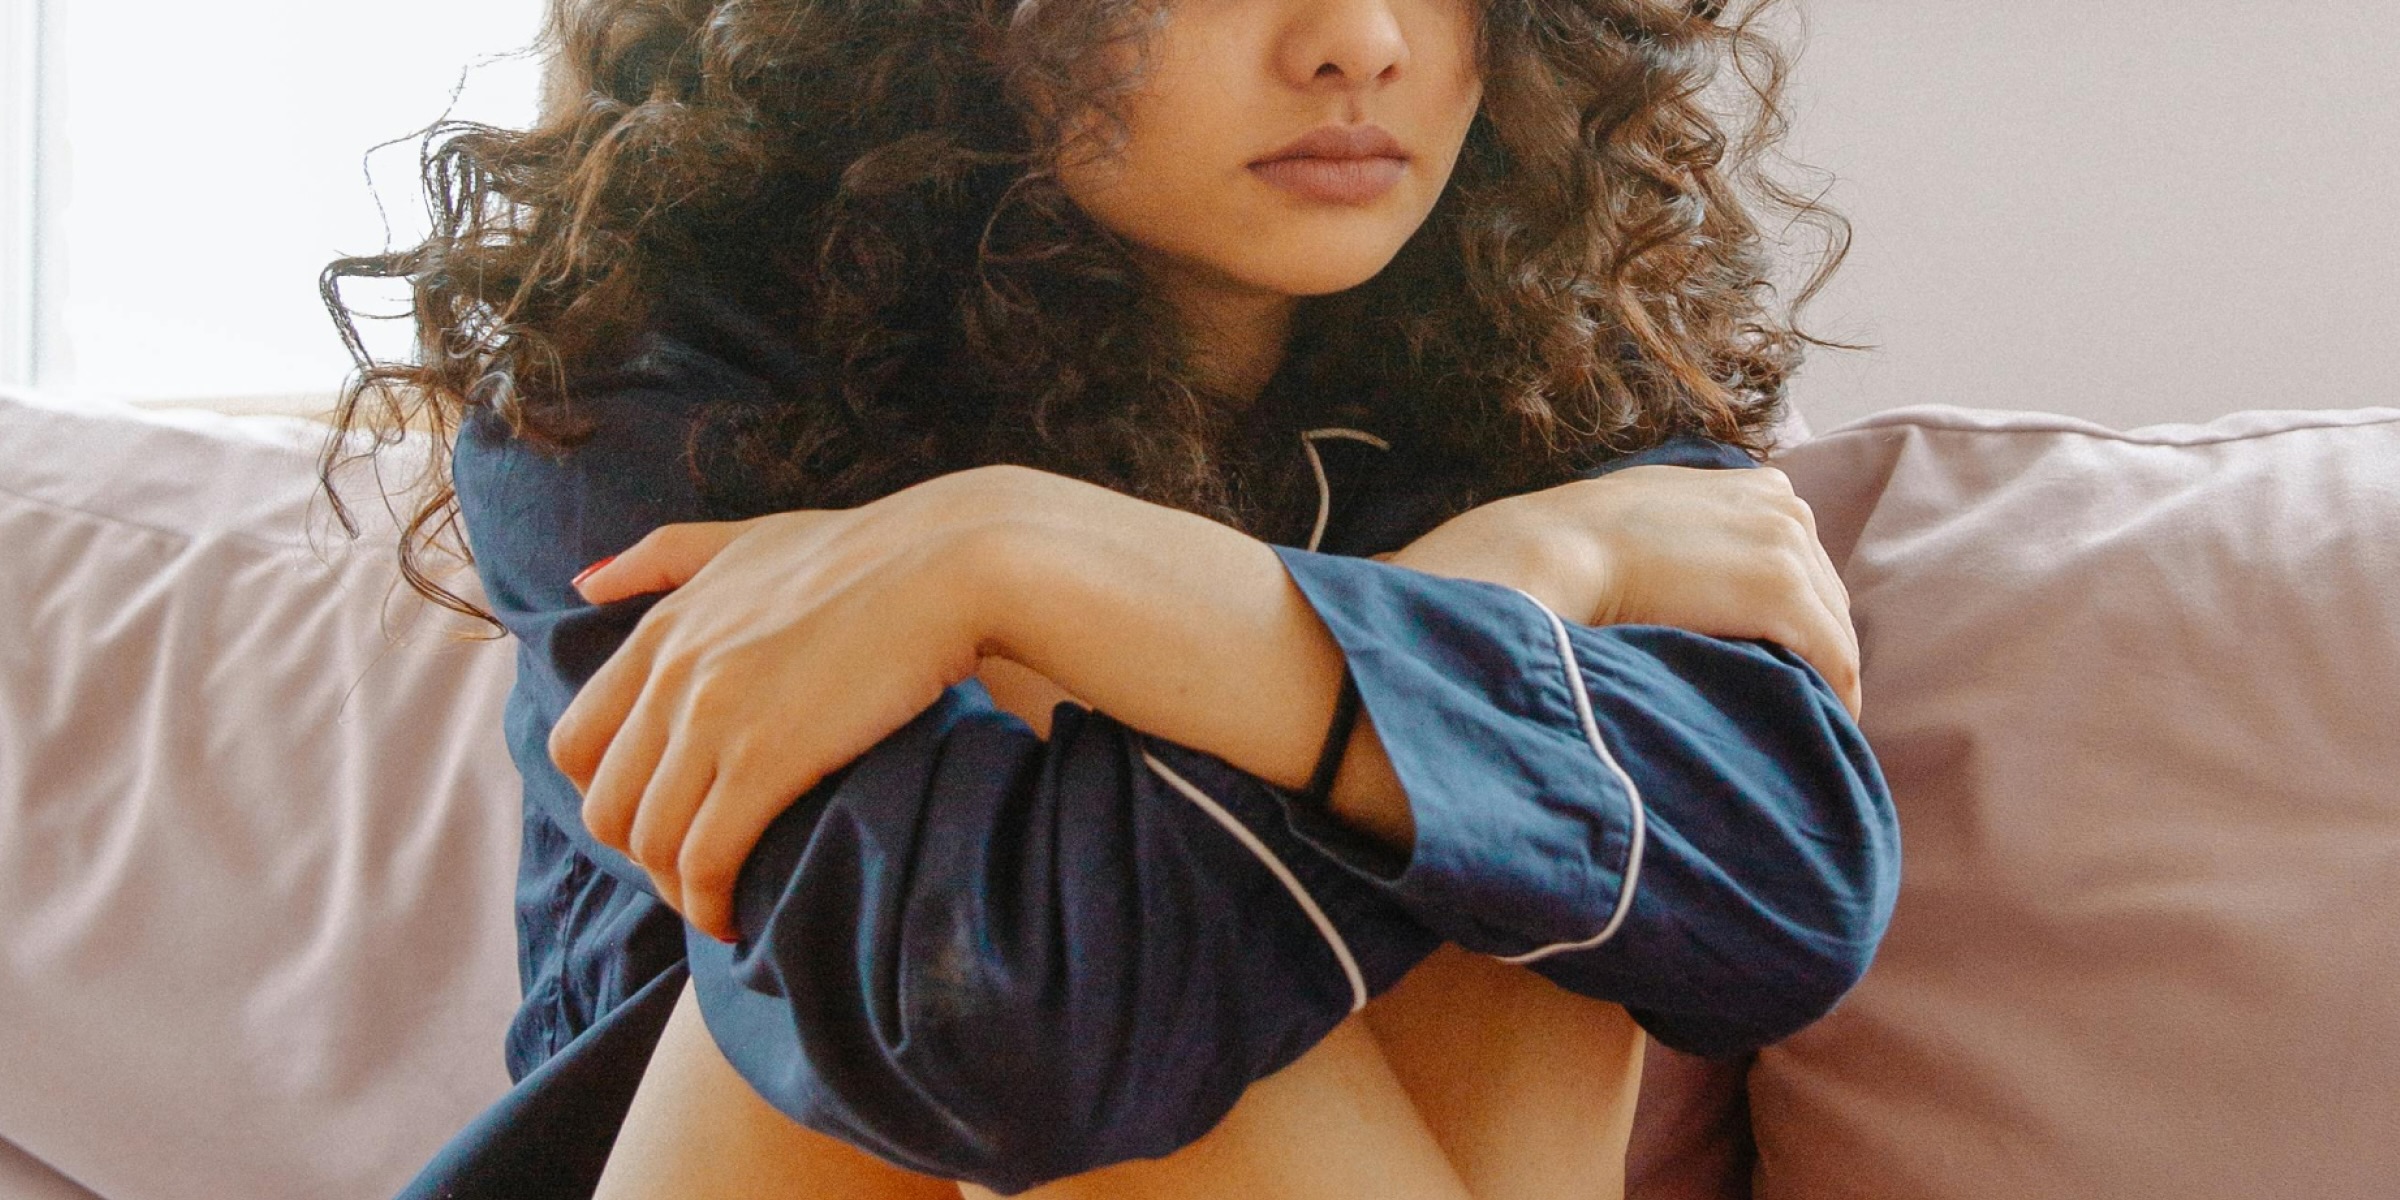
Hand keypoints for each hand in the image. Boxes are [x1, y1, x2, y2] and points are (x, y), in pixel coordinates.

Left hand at [550, 469, 1025, 939]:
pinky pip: (707, 859)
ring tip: (718, 904)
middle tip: (692, 872)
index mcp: (660, 632)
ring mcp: (714, 719)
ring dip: (678, 892)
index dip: (605, 797)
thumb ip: (663, 557)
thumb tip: (586, 582)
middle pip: (605, 806)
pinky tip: (738, 916)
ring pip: (652, 842)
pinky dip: (710, 903)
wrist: (944, 563)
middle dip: (640, 856)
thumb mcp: (744, 538)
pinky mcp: (768, 759)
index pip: (575, 744)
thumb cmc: (862, 552)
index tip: (655, 818)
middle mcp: (671, 677)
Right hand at [1388, 466, 1860, 716]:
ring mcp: (1787, 545)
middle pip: (1827, 594)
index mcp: (1756, 487)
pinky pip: (1834, 656)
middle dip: (1816, 646)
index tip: (1783, 657)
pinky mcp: (1782, 592)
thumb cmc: (1577, 545)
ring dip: (1825, 675)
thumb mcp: (1650, 518)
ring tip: (1812, 722)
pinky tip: (1824, 726)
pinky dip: (1836, 694)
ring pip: (1835, 627)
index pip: (1801, 560)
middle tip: (1803, 701)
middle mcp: (1784, 505)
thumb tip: (1691, 585)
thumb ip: (1690, 538)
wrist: (1553, 549)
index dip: (1795, 614)